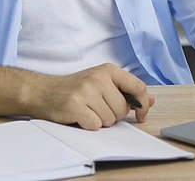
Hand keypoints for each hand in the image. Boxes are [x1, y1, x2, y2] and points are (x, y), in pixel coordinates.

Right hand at [30, 63, 154, 129]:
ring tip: (88, 110)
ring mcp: (86, 91)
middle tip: (98, 108)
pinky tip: (81, 117)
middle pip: (123, 108)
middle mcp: (98, 77)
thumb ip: (126, 91)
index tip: (141, 115)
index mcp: (108, 70)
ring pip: (110, 119)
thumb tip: (150, 100)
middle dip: (113, 114)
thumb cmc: (76, 89)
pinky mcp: (75, 105)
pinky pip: (95, 125)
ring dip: (100, 120)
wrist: (44, 92)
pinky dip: (89, 126)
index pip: (138, 87)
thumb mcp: (102, 83)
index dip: (143, 105)